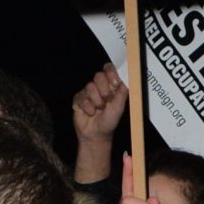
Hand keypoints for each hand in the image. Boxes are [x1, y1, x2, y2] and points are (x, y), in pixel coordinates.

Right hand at [73, 63, 127, 183]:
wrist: (96, 134)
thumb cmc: (109, 121)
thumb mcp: (119, 107)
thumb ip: (122, 92)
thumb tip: (125, 79)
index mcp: (110, 86)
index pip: (109, 69)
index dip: (111, 73)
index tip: (114, 83)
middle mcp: (99, 86)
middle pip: (98, 76)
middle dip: (104, 90)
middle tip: (107, 101)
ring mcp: (88, 92)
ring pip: (90, 87)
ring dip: (96, 102)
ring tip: (98, 110)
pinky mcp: (78, 98)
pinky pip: (82, 97)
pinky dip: (88, 108)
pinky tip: (90, 113)